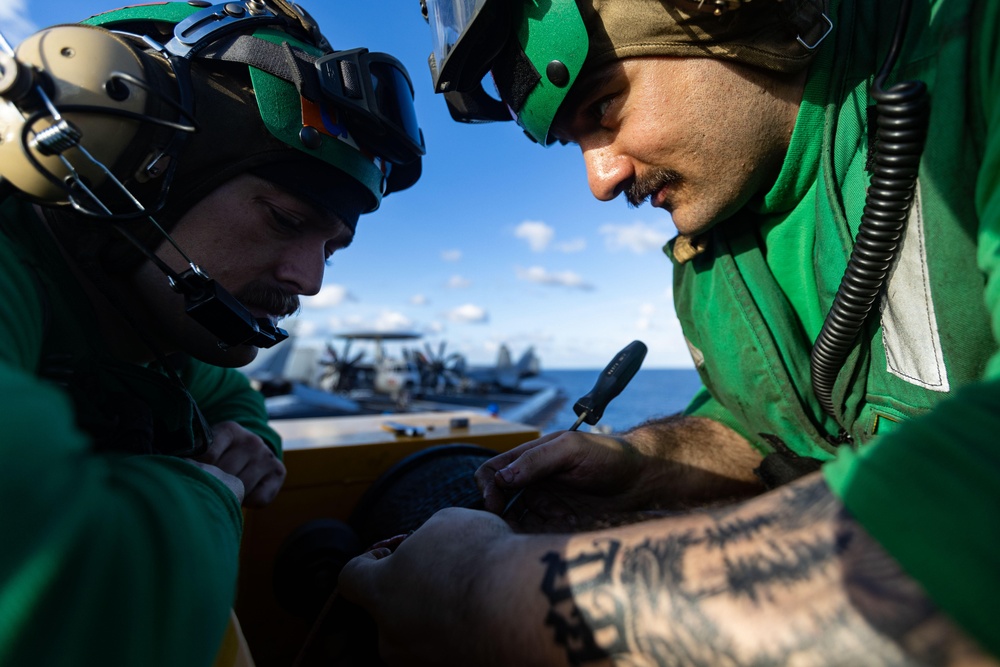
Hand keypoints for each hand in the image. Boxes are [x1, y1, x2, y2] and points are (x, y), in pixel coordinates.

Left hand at [195, 421, 285, 506]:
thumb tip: (179, 468)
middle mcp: (251, 440)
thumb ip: (195, 455)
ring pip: (242, 487)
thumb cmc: (221, 453)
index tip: (193, 475)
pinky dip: (249, 502)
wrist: (252, 450)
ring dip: (232, 495)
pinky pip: (259, 498)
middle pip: (225, 474)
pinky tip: (244, 493)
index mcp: (230, 430)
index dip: (198, 470)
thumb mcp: (207, 446)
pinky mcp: (279, 472)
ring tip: (226, 490)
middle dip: (215, 485)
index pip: (208, 455)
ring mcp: (266, 456)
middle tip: (209, 488)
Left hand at [338, 508, 519, 665]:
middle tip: (445, 574)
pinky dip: (461, 634)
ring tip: (474, 597)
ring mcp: (420, 662)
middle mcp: (391, 635)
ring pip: (419, 634)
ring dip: (438, 615)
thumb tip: (432, 546)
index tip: (390, 554)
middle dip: (411, 591)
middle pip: (388, 610)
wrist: (520, 607)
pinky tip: (486, 616)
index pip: (350, 578)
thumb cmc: (477, 558)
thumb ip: (427, 538)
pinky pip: (447, 649)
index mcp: (380, 591)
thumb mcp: (446, 522)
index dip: (369, 561)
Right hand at [474, 430, 655, 530]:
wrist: (642, 479)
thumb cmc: (609, 456)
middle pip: (500, 501)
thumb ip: (537, 460)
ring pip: (518, 521)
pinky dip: (547, 531)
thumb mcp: (572, 449)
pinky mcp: (557, 522)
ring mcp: (544, 502)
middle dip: (507, 513)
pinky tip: (571, 521)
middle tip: (526, 521)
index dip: (487, 487)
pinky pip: (538, 533)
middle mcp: (532, 481)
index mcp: (529, 458)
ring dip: (533, 523)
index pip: (492, 472)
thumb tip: (503, 477)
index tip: (495, 504)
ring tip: (564, 516)